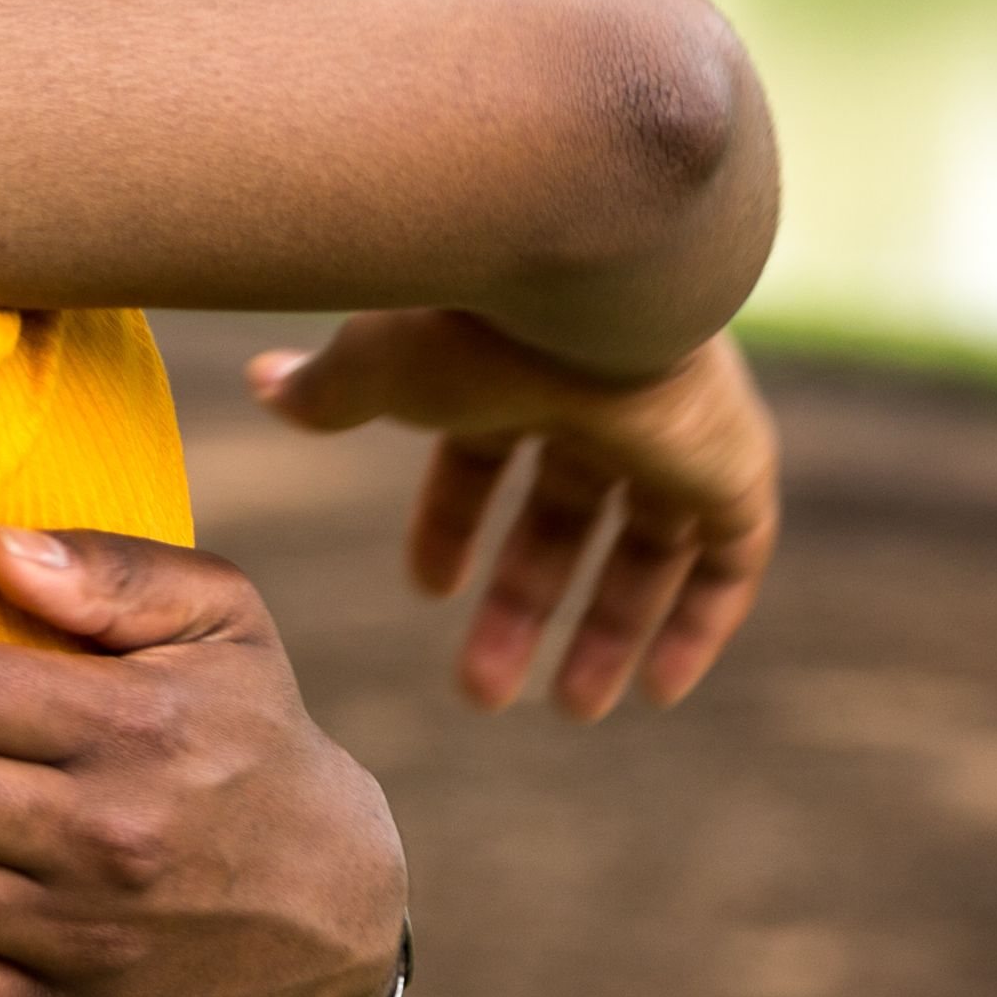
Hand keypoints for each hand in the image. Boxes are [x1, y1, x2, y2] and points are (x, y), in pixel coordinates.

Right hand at [253, 310, 778, 716]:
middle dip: (522, 604)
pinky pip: (730, 562)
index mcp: (517, 359)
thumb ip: (331, 389)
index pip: (486, 452)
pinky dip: (698, 627)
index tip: (427, 590)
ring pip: (648, 548)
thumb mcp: (380, 367)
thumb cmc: (473, 319)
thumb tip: (264, 386)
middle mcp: (599, 392)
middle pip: (565, 516)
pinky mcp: (732, 467)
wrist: (595, 288)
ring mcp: (674, 429)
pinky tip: (658, 691)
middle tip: (483, 693)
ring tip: (573, 709)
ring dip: (609, 632)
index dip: (453, 522)